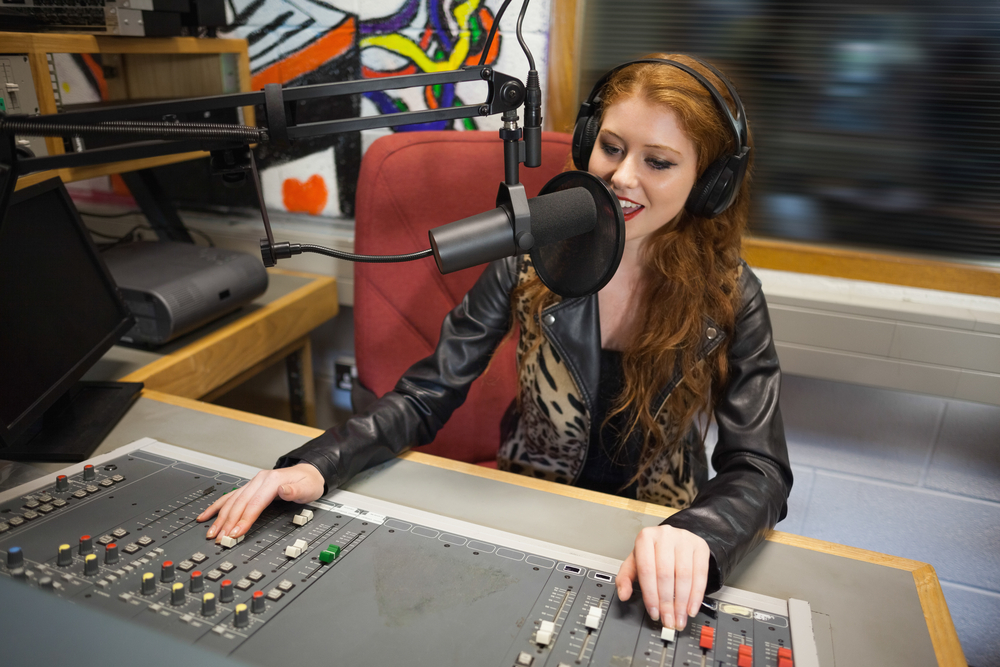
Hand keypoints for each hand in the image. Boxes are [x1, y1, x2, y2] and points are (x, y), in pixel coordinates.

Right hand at [196, 463, 324, 542]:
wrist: (308, 472)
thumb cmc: (308, 482)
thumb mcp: (308, 488)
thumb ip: (295, 491)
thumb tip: (283, 491)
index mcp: (272, 480)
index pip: (254, 503)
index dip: (244, 519)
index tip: (235, 533)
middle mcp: (259, 480)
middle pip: (239, 503)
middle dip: (228, 522)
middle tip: (220, 539)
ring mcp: (252, 484)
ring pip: (231, 501)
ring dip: (220, 518)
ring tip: (211, 533)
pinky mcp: (249, 488)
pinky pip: (230, 497)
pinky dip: (217, 507)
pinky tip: (206, 516)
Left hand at [616, 525, 710, 630]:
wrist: (675, 540)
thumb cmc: (654, 553)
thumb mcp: (635, 562)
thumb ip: (625, 578)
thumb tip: (623, 594)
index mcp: (645, 537)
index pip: (647, 570)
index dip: (650, 595)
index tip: (654, 613)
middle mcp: (665, 535)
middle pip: (666, 574)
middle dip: (667, 602)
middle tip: (668, 620)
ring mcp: (685, 539)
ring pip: (684, 575)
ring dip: (682, 602)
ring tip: (679, 618)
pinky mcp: (700, 546)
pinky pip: (700, 574)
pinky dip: (696, 595)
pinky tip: (691, 608)